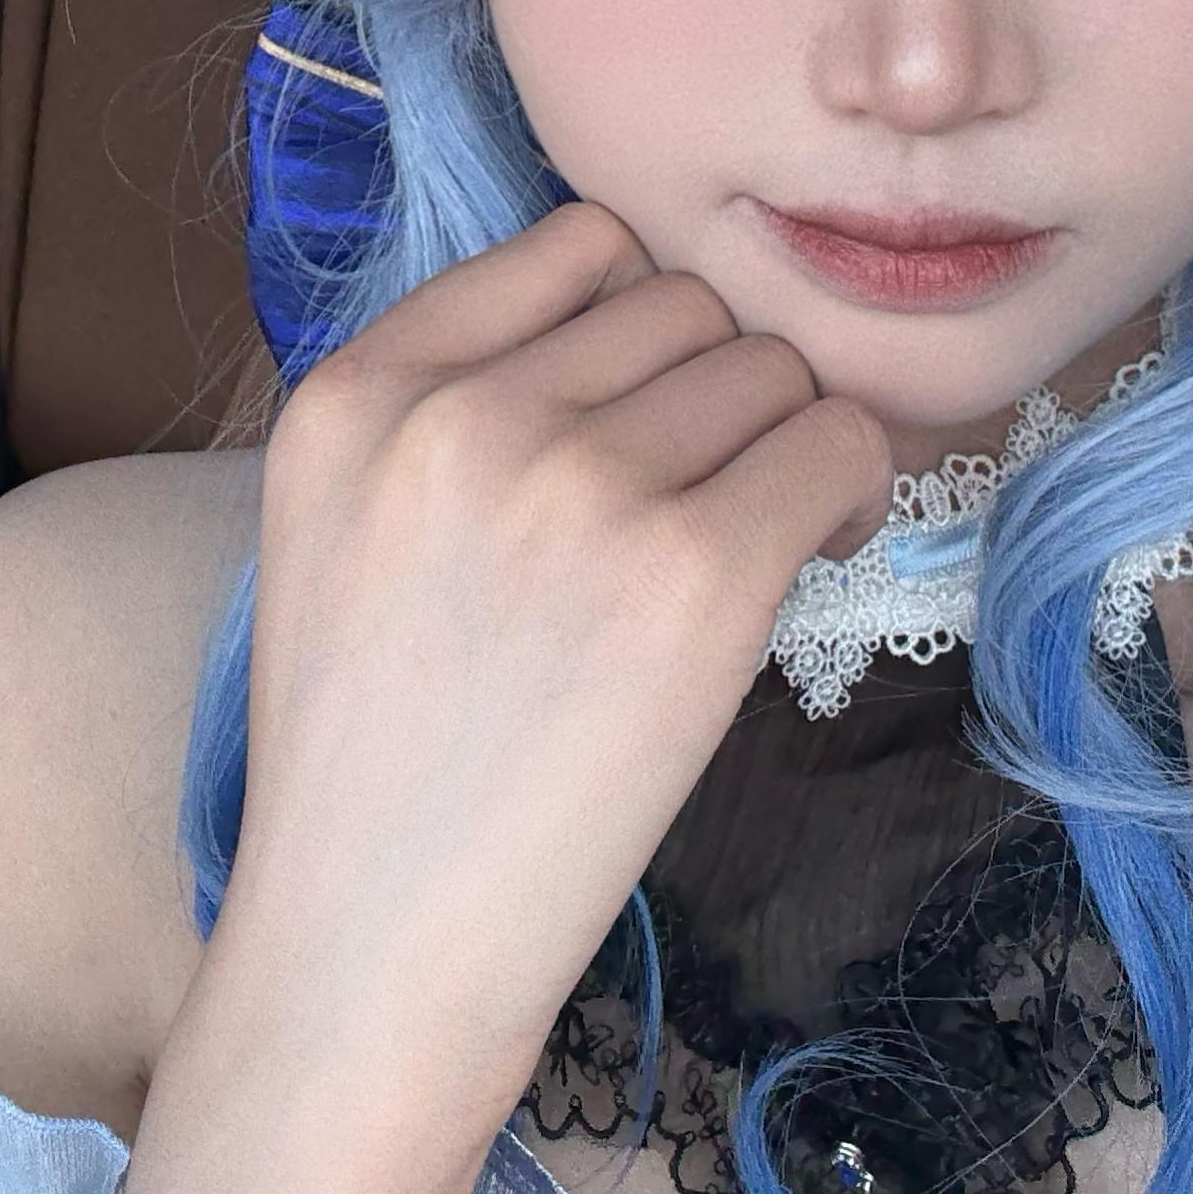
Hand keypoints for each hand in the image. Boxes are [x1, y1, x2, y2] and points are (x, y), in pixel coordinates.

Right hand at [217, 202, 891, 1118]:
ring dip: (782, 438)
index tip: (645, 415)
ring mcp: (577, 486)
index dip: (638, 326)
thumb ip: (453, 402)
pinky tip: (811, 550)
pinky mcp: (692, 573)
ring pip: (768, 365)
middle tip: (705, 497)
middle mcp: (462, 411)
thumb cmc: (376, 756)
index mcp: (359, 390)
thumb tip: (647, 322)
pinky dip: (849, 485)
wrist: (371, 950)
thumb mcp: (344, 524)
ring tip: (751, 537)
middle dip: (712, 387)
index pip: (577, 243)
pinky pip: (837, 441)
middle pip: (684, 300)